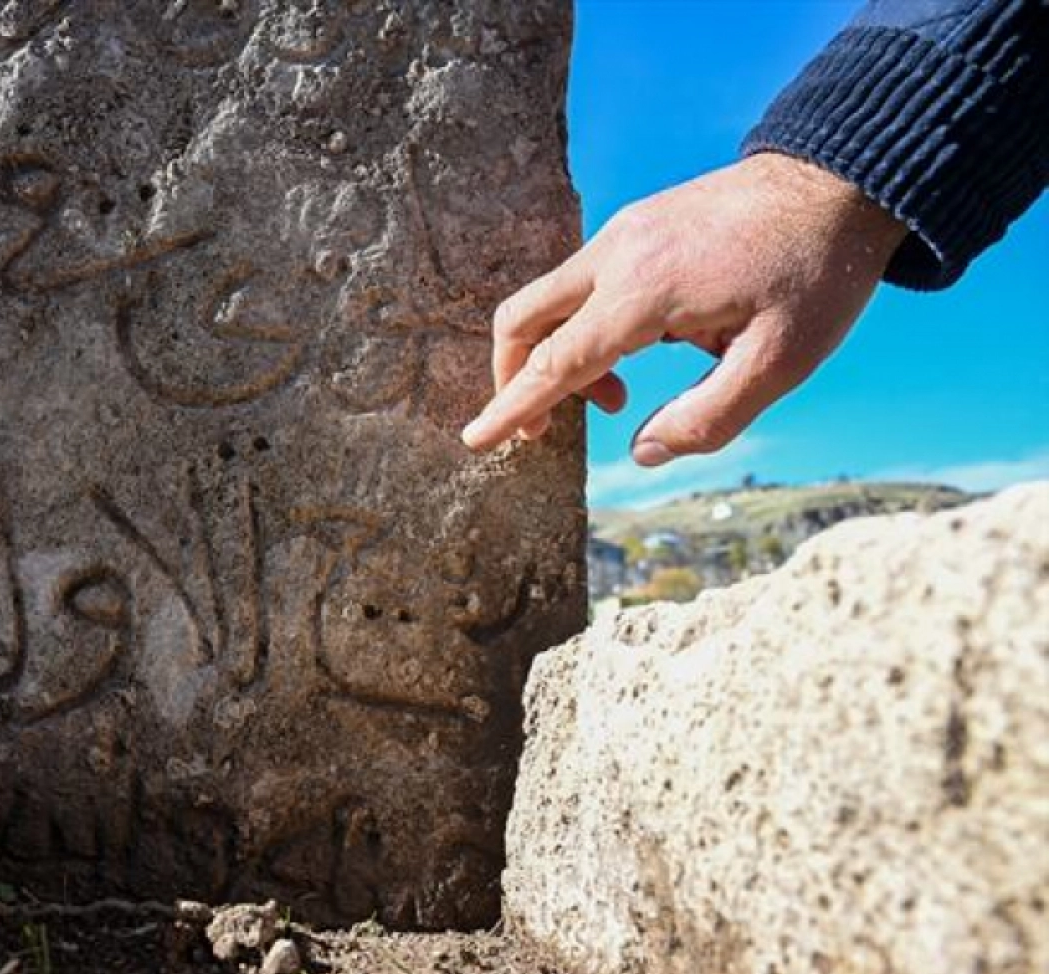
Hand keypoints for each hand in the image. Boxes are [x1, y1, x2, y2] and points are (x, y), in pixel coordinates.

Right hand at [461, 153, 907, 465]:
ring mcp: (624, 232)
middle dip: (515, 378)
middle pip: (523, 319)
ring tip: (618, 396)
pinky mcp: (639, 224)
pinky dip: (587, 325)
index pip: (555, 362)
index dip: (513, 408)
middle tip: (544, 425)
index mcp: (644, 293)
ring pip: (551, 300)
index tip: (475, 440)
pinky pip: (583, 281)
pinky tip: (646, 347)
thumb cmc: (818, 273)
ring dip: (562, 355)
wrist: (844, 177)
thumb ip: (708, 417)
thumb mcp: (781, 362)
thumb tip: (643, 450)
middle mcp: (618, 254)